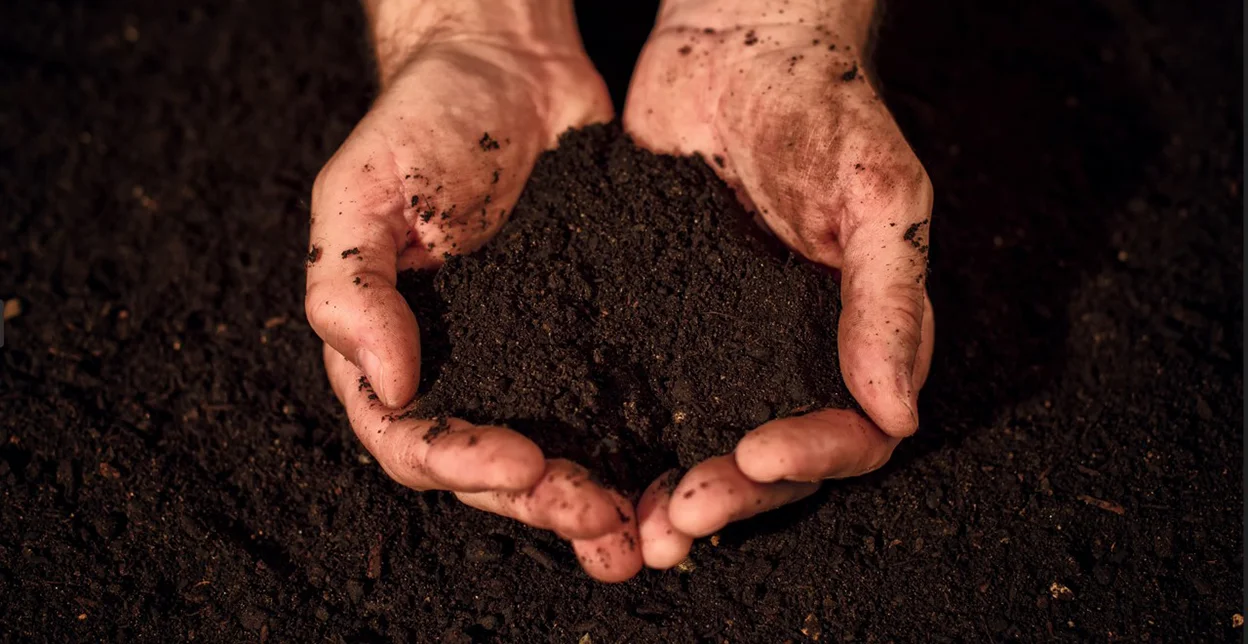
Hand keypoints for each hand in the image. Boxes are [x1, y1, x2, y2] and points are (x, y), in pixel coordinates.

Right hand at [306, 0, 640, 580]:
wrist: (509, 70)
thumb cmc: (421, 122)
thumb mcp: (360, 191)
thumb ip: (352, 287)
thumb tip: (389, 384)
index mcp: (391, 352)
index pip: (411, 440)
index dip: (461, 465)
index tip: (522, 463)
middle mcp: (459, 373)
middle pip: (487, 471)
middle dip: (540, 503)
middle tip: (598, 520)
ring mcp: (527, 363)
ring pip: (552, 460)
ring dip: (590, 505)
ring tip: (639, 535)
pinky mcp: (590, 341)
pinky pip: (608, 410)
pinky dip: (634, 454)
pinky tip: (671, 479)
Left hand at [623, 0, 934, 567]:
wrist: (735, 44)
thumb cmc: (825, 108)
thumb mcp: (878, 194)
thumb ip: (890, 301)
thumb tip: (900, 414)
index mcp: (858, 339)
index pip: (853, 435)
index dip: (809, 458)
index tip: (752, 453)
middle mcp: (791, 358)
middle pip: (773, 463)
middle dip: (728, 499)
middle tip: (672, 523)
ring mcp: (721, 347)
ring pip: (703, 446)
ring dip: (668, 493)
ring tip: (626, 527)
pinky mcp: (658, 325)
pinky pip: (642, 399)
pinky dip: (620, 442)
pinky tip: (583, 465)